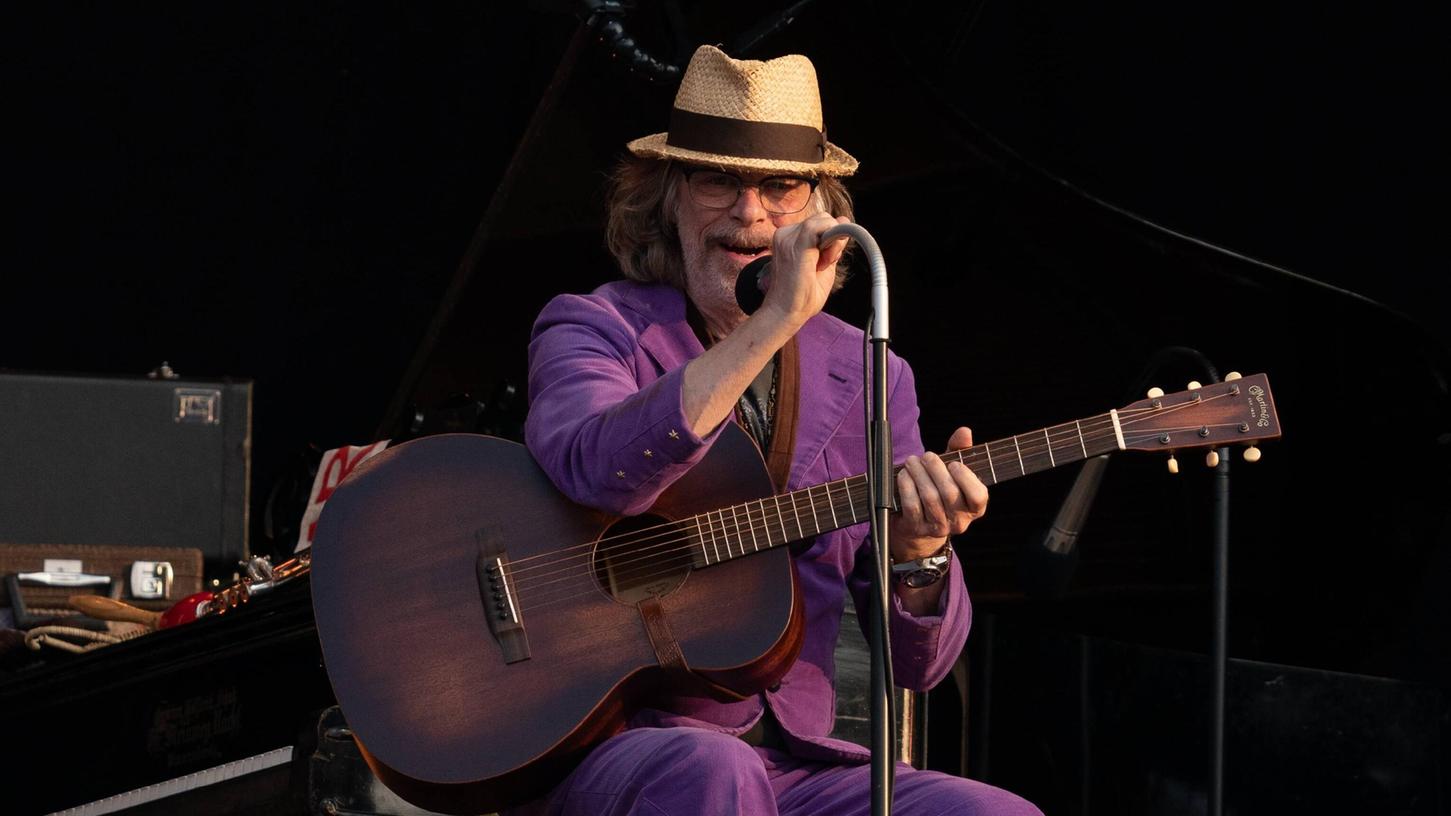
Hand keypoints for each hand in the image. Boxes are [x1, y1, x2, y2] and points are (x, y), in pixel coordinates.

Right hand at [758, 212, 850, 327]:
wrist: (785, 313)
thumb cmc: (802, 295)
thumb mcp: (823, 263)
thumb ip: (833, 243)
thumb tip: (844, 219)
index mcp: (789, 238)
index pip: (818, 222)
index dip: (830, 238)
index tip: (825, 261)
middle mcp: (785, 234)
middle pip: (822, 218)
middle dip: (833, 237)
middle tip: (825, 263)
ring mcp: (787, 238)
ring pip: (824, 219)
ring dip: (833, 241)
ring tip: (822, 264)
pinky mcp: (795, 245)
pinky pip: (821, 225)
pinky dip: (832, 241)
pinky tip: (826, 261)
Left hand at [889, 426, 987, 562]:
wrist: (918, 526)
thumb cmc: (940, 490)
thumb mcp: (952, 471)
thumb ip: (960, 451)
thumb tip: (965, 431)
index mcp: (974, 508)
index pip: (978, 497)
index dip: (966, 478)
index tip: (954, 463)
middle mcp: (959, 521)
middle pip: (949, 493)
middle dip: (936, 470)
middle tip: (927, 456)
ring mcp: (938, 527)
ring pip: (930, 498)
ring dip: (919, 474)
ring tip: (912, 461)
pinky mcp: (917, 528)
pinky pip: (912, 505)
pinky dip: (906, 486)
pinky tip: (903, 474)